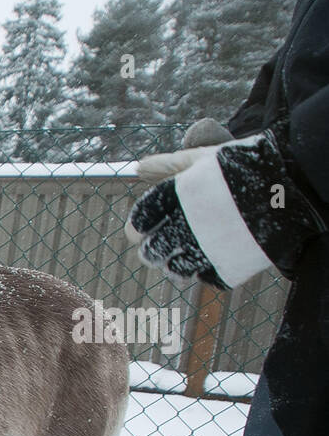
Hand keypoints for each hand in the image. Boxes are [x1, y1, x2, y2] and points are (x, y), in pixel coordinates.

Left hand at [126, 119, 324, 289]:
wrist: (297, 182)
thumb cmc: (246, 165)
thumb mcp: (206, 158)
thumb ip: (170, 165)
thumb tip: (139, 167)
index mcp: (180, 195)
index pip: (140, 220)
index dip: (138, 225)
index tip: (143, 226)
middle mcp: (190, 224)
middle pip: (151, 250)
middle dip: (153, 247)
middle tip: (162, 242)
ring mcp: (209, 249)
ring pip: (174, 269)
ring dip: (176, 262)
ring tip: (190, 248)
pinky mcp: (229, 267)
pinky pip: (204, 278)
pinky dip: (204, 270)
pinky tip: (213, 255)